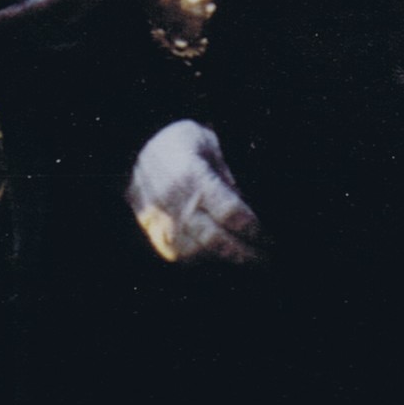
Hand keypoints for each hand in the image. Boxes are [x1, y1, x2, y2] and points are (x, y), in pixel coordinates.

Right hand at [127, 120, 259, 265]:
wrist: (132, 151)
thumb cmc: (177, 143)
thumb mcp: (208, 143)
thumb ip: (230, 171)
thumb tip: (253, 203)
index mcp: (192, 178)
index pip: (230, 213)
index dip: (255, 229)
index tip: (271, 236)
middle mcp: (175, 204)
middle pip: (218, 240)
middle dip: (248, 253)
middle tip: (269, 258)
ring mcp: (163, 223)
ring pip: (201, 255)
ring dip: (228, 261)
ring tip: (252, 261)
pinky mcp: (156, 236)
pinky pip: (184, 258)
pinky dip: (206, 261)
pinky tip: (223, 258)